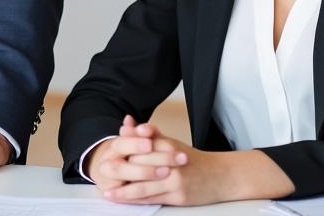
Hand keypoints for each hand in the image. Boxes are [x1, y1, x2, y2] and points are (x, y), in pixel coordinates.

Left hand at [100, 119, 293, 205]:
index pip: (142, 146)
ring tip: (109, 192)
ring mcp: (176, 181)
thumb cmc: (192, 160)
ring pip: (145, 186)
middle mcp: (172, 162)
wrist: (221, 176)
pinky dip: (137, 201)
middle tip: (102, 171)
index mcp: (169, 146)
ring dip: (124, 191)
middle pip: (141, 165)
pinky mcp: (179, 197)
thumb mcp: (172, 143)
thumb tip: (128, 123)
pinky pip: (154, 199)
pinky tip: (126, 201)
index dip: (124, 150)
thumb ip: (149, 134)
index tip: (107, 153)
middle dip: (120, 170)